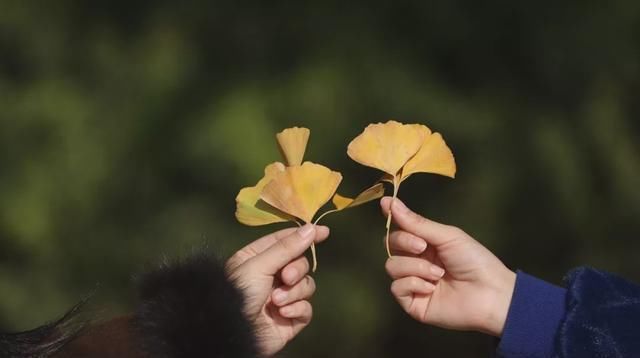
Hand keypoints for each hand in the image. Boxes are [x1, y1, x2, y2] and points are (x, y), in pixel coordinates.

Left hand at [226, 224, 328, 356]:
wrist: (233, 333)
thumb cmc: (239, 294)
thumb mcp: (259, 265)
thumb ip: (286, 247)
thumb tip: (311, 228)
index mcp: (258, 258)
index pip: (285, 240)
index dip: (305, 235)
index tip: (324, 231)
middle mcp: (271, 276)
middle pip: (301, 263)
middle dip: (296, 270)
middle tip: (285, 278)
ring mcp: (282, 297)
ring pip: (306, 285)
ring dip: (294, 292)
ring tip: (276, 301)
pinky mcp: (291, 318)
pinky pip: (307, 308)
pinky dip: (297, 308)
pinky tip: (283, 313)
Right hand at [382, 197, 515, 335]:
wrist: (490, 293)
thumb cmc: (474, 261)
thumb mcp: (446, 236)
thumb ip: (416, 223)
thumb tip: (388, 201)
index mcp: (425, 244)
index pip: (400, 229)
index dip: (392, 218)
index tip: (386, 205)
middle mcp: (416, 261)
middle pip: (390, 245)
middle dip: (404, 242)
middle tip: (424, 247)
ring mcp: (413, 282)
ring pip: (392, 266)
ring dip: (415, 267)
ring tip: (438, 273)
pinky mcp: (412, 303)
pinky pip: (397, 288)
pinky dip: (413, 284)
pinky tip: (432, 287)